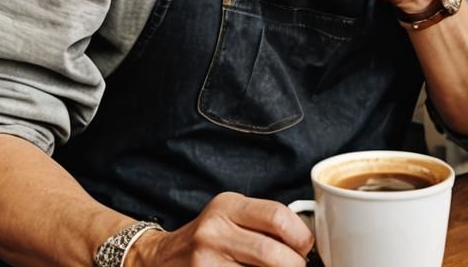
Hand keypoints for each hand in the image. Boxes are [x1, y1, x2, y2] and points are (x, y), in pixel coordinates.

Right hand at [133, 192, 312, 266]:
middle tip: (297, 266)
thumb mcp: (230, 216)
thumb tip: (305, 240)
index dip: (300, 235)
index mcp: (227, 206)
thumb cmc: (206, 238)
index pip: (276, 216)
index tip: (306, 247)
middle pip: (271, 253)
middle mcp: (214, 231)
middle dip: (294, 265)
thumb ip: (263, 223)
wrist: (161, 259)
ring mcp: (206, 262)